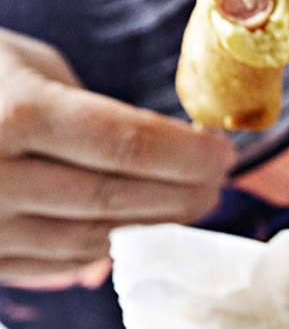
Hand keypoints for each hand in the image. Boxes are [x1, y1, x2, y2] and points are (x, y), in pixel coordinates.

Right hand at [0, 27, 236, 279]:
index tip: (226, 154)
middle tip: (219, 185)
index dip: (187, 155)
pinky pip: (58, 262)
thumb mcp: (20, 65)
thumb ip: (87, 110)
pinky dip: (105, 248)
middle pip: (116, 198)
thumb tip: (157, 155)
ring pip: (93, 240)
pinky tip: (134, 230)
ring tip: (190, 208)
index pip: (126, 144)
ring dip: (153, 228)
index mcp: (12, 113)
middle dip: (182, 195)